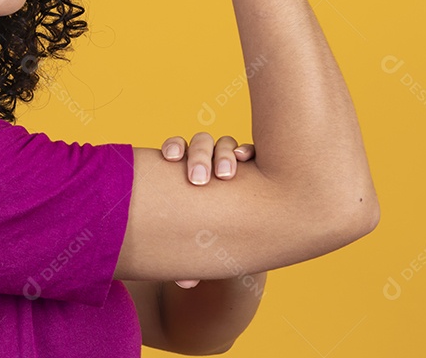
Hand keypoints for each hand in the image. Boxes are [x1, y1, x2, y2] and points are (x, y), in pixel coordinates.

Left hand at [160, 132, 255, 288]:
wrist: (235, 241)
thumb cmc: (207, 241)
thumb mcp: (195, 248)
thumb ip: (189, 259)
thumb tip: (187, 283)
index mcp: (184, 170)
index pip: (177, 148)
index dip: (173, 147)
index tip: (170, 158)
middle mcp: (208, 161)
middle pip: (200, 144)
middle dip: (199, 155)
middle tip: (197, 178)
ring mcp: (231, 162)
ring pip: (224, 145)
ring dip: (225, 154)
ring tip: (227, 174)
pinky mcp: (255, 167)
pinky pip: (250, 152)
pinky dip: (247, 151)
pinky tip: (248, 160)